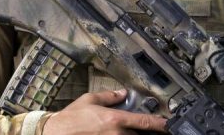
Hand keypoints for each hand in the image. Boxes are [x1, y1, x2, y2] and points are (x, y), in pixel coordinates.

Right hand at [42, 89, 167, 134]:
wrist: (54, 133)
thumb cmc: (70, 119)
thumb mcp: (90, 100)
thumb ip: (109, 96)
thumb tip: (122, 93)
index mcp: (115, 119)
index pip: (145, 122)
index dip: (160, 124)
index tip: (169, 124)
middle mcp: (116, 134)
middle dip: (148, 133)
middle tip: (151, 128)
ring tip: (133, 131)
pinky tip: (120, 134)